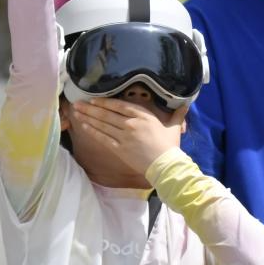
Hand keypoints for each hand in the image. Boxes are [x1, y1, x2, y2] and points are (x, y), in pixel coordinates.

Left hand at [73, 99, 187, 173]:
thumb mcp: (174, 127)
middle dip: (90, 108)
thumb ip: (177, 114)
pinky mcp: (120, 149)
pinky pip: (103, 138)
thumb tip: (186, 104)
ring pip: (102, 124)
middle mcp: (131, 123)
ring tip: (77, 113)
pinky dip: (93, 131)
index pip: (119, 105)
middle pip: (107, 114)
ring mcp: (124, 136)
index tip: (93, 99)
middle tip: (78, 103)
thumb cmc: (170, 146)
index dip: (105, 102)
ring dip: (88, 118)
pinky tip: (84, 126)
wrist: (166, 165)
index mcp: (143, 115)